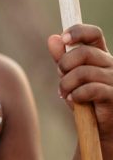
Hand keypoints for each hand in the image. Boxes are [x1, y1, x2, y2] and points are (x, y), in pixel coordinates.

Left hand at [48, 24, 112, 142]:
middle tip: (60, 74)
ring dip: (67, 83)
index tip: (64, 38)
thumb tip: (53, 38)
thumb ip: (61, 57)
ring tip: (64, 92)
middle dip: (65, 63)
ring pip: (84, 72)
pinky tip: (72, 99)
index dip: (78, 32)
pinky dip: (76, 94)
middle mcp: (111, 63)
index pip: (93, 34)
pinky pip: (90, 89)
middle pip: (84, 52)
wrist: (99, 127)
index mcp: (100, 54)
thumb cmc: (84, 98)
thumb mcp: (69, 75)